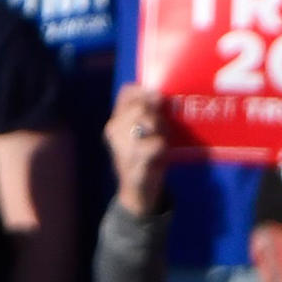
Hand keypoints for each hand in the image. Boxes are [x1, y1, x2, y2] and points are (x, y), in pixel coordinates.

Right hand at [106, 87, 174, 216]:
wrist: (138, 190)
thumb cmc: (147, 155)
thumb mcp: (147, 130)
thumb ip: (152, 112)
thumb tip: (168, 93)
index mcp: (116, 120)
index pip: (126, 93)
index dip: (146, 91)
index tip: (160, 98)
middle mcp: (113, 131)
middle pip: (141, 107)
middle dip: (159, 114)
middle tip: (164, 127)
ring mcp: (121, 149)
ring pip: (146, 123)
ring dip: (162, 130)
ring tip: (163, 140)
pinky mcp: (134, 166)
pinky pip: (154, 146)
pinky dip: (162, 147)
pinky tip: (162, 153)